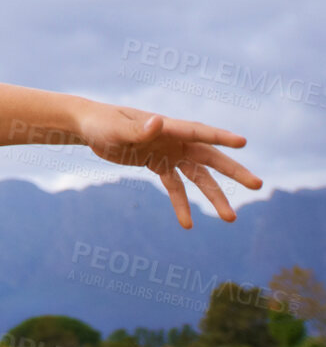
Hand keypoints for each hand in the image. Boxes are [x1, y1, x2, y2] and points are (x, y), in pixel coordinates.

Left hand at [75, 101, 262, 227]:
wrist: (88, 126)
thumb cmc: (101, 122)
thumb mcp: (116, 128)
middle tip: (257, 185)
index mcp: (166, 126)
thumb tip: (158, 122)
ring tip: (230, 219)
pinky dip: (181, 203)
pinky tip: (187, 225)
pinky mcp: (157, 164)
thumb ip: (138, 128)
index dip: (220, 136)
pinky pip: (175, 186)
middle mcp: (172, 139)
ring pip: (197, 176)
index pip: (197, 131)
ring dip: (213, 196)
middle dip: (233, 171)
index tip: (243, 142)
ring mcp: (167, 152)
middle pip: (209, 155)